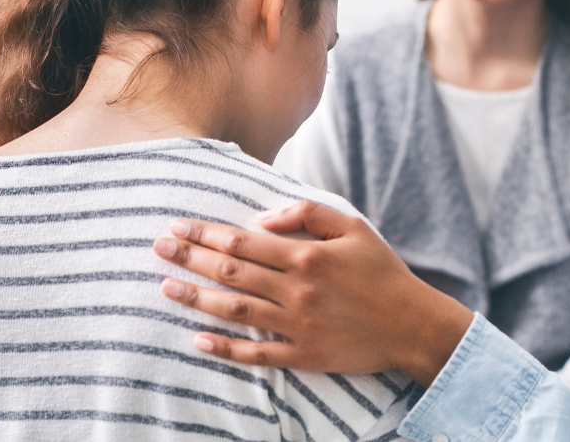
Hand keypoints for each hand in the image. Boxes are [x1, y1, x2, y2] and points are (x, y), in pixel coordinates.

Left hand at [153, 200, 472, 385]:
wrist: (412, 324)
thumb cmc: (381, 270)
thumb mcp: (352, 227)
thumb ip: (307, 213)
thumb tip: (263, 218)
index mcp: (305, 256)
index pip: (242, 242)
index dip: (205, 234)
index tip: (178, 226)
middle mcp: (295, 290)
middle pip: (231, 273)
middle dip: (190, 259)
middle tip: (158, 248)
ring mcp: (297, 325)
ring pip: (235, 311)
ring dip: (197, 299)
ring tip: (165, 288)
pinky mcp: (303, 355)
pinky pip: (257, 354)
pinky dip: (225, 349)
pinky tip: (198, 340)